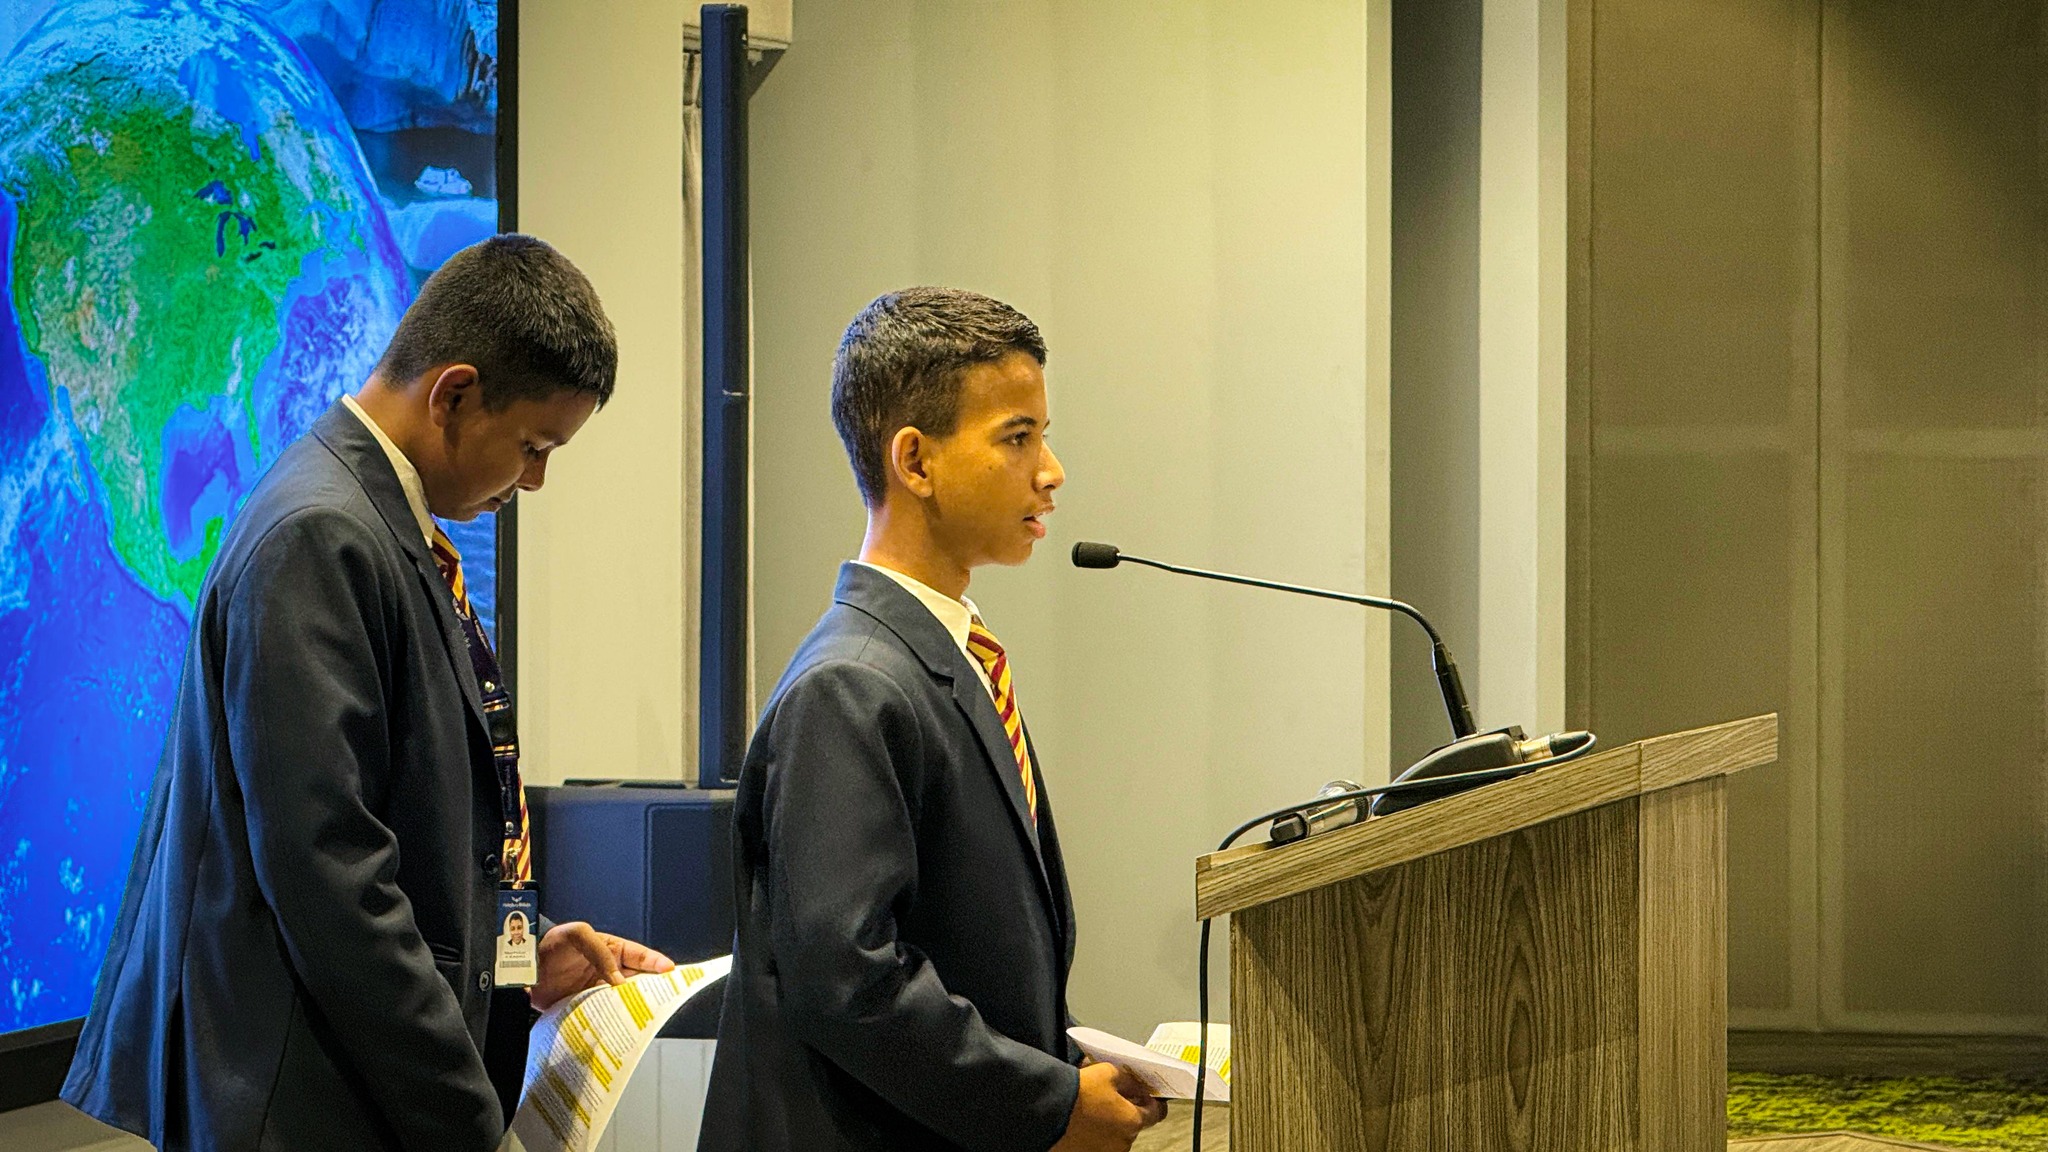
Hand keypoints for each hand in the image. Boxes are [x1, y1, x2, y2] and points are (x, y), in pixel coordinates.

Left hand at [528, 921, 674, 1010]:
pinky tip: (616, 1025)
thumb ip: (600, 953)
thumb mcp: (579, 935)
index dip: (658, 964)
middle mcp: (609, 972)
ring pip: (622, 1000)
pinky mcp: (584, 1007)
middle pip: (637, 981)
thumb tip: (618, 980)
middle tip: (665, 998)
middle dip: (652, 989)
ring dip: (631, 1007)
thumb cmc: (551, 942)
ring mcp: (597, 990)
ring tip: (643, 1016)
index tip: (672, 972)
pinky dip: (611, 1019)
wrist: (522, 965)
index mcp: (612, 950)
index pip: (641, 956)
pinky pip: (603, 1014)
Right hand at [1050, 1062, 1166, 1151]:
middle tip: (1109, 1097)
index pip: (1156, 1113)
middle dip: (1125, 1111)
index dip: (1152, 1101)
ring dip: (1108, 1125)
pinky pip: (1096, 1144)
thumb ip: (1129, 1080)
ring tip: (1089, 1110)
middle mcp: (1123, 1143)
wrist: (1047, 1109)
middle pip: (1132, 1125)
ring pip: (1114, 1136)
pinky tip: (1079, 1122)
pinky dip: (1092, 1135)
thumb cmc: (1078, 1091)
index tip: (1146, 1095)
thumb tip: (1137, 1086)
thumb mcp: (1108, 1073)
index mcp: (1133, 1121)